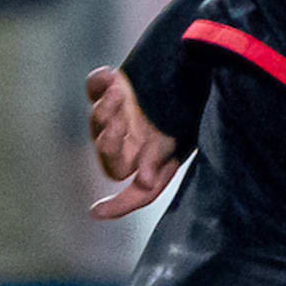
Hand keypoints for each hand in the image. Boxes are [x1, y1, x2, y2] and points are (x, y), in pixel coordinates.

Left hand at [86, 65, 183, 218]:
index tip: (97, 212)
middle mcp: (126, 140)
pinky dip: (98, 82)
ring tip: (120, 92)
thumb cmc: (186, 112)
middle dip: (110, 138)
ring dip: (106, 108)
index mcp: (143, 159)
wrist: (192, 74)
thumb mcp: (176, 140)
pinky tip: (110, 75)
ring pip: (97, 118)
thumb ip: (158, 162)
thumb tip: (142, 182)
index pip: (131, 189)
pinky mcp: (110, 87)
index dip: (117, 205)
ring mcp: (115, 112)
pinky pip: (93, 88)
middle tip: (120, 121)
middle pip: (106, 151)